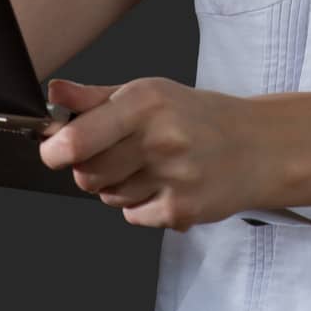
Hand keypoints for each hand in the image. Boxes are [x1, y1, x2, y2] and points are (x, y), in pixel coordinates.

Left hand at [38, 76, 269, 230]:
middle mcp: (159, 139)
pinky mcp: (182, 210)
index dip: (55, 149)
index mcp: (145, 103)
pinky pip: (133, 216)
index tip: (53, 149)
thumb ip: (95, 98)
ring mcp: (172, 177)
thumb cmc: (198, 117)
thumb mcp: (148, 94)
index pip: (78, 139)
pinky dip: (140, 206)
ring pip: (108, 197)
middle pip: (87, 174)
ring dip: (116, 186)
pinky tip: (164, 184)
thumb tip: (53, 94)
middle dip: (88, 169)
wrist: (257, 146)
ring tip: (147, 167)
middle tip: (112, 155)